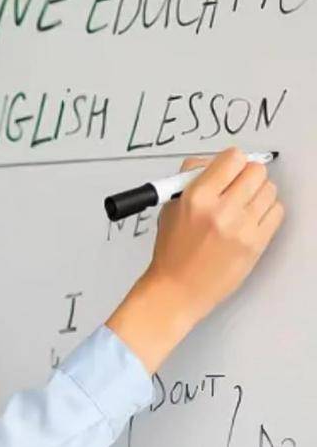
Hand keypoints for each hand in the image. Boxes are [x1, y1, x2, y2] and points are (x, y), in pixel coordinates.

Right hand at [107, 147, 283, 372]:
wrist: (178, 289)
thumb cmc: (172, 252)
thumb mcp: (171, 206)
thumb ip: (192, 179)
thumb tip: (215, 162)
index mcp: (196, 197)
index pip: (232, 157)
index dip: (231, 161)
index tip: (230, 167)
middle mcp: (220, 209)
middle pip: (256, 170)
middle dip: (247, 174)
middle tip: (239, 184)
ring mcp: (241, 227)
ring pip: (270, 189)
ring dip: (258, 192)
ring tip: (243, 204)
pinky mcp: (256, 243)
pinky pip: (277, 211)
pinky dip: (266, 210)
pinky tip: (251, 218)